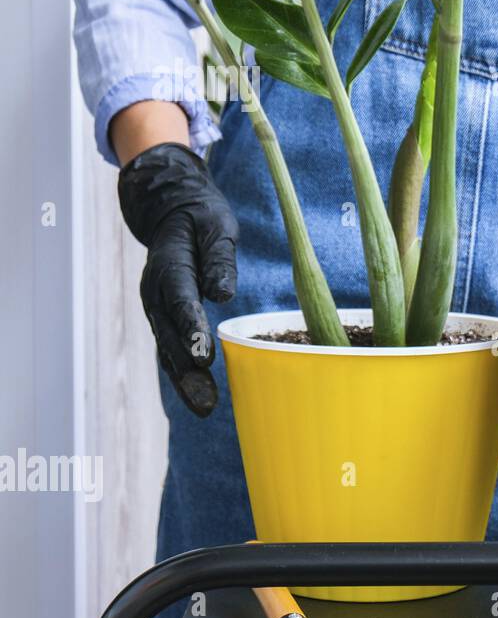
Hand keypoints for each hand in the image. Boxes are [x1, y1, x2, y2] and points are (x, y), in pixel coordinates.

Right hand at [118, 143, 237, 416]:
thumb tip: (223, 294)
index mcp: (169, 265)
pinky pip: (171, 347)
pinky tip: (200, 396)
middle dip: (187, 370)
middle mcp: (155, 291)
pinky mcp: (165, 316)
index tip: (205, 357)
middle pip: (169, 335)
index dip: (191, 329)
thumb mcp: (217, 227)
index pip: (180, 300)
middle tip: (206, 401)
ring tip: (205, 407)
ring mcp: (156, 306)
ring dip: (184, 379)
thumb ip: (220, 260)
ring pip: (167, 348)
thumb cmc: (202, 217)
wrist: (171, 209)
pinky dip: (182, 371)